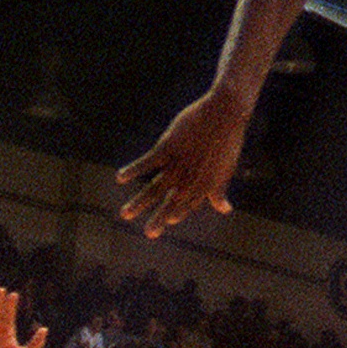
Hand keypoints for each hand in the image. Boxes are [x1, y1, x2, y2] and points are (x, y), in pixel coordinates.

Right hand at [118, 91, 249, 236]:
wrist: (225, 113)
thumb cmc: (226, 141)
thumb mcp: (225, 168)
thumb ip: (219, 191)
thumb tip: (225, 209)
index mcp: (206, 184)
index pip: (189, 204)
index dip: (178, 213)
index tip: (168, 222)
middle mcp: (192, 178)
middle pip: (172, 203)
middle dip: (159, 219)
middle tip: (148, 234)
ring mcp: (179, 163)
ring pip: (156, 188)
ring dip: (139, 203)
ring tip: (124, 215)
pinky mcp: (169, 146)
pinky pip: (147, 162)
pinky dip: (133, 170)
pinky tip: (119, 178)